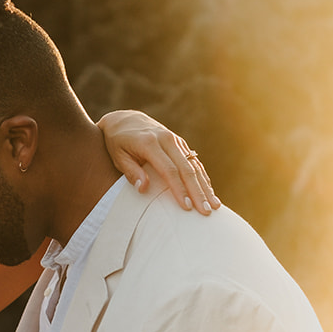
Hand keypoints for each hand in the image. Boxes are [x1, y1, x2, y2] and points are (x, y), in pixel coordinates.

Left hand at [98, 110, 219, 214]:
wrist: (125, 120)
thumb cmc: (117, 142)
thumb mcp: (118, 156)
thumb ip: (131, 172)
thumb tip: (143, 189)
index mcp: (150, 143)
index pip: (169, 170)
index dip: (179, 189)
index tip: (187, 207)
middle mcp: (167, 139)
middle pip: (186, 169)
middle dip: (198, 192)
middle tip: (206, 212)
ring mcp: (176, 140)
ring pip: (194, 166)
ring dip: (205, 187)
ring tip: (215, 206)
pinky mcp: (180, 144)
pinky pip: (194, 162)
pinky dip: (203, 178)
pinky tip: (210, 192)